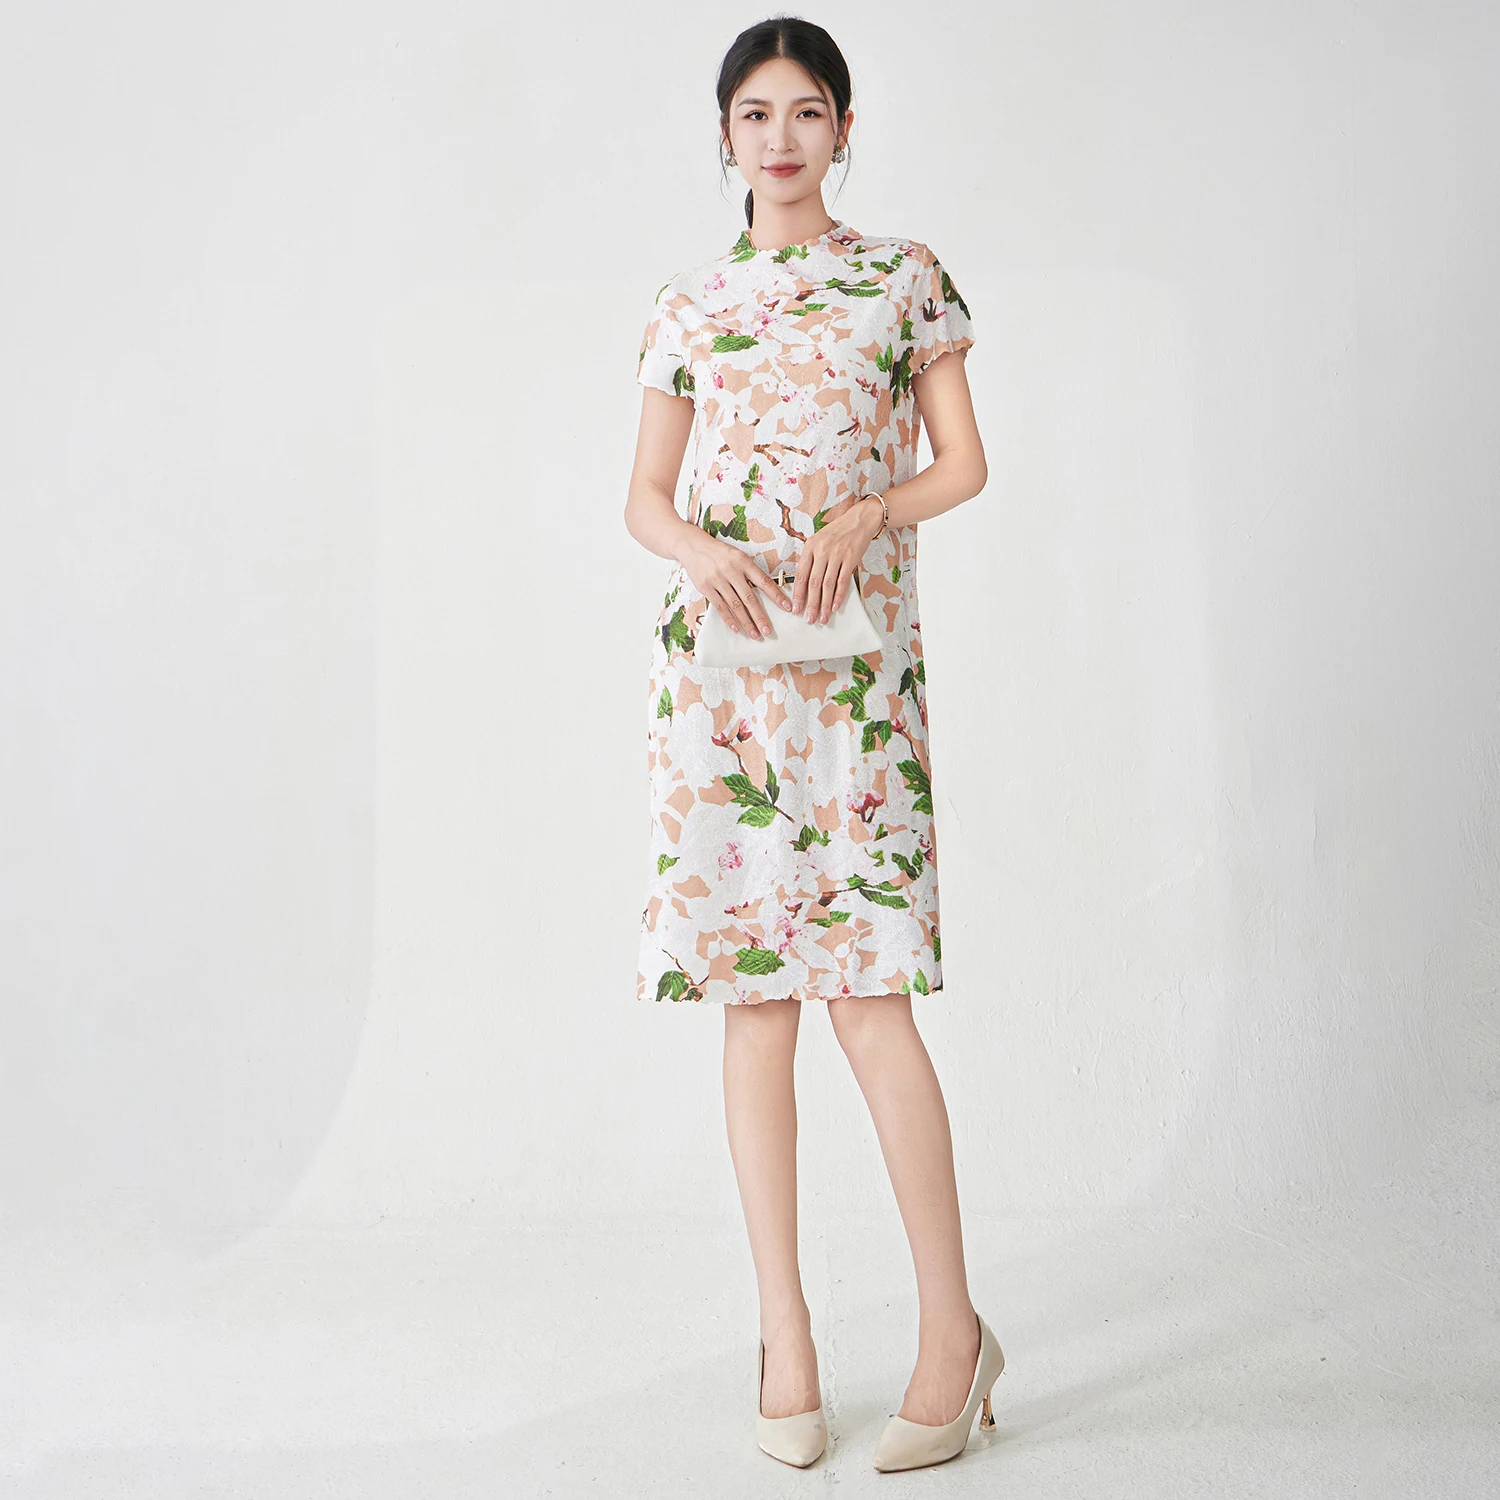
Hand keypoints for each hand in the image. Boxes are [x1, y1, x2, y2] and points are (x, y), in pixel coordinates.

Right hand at [677, 535, 794, 640]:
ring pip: (735, 606)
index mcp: (743, 561)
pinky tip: (736, 629)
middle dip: (760, 617)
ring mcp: (717, 580)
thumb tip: (768, 590)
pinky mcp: (706, 588)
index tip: (787, 607)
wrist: (693, 546)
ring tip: (755, 634)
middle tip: (768, 631)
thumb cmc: (720, 552)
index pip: (763, 581)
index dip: (776, 595)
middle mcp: (731, 571)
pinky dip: (729, 619)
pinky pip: (720, 607)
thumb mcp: (738, 555)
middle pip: (749, 598)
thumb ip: (750, 571)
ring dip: (746, 622)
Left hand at [791, 495, 883, 623]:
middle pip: (814, 583)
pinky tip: (835, 607)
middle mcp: (822, 551)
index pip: (801, 575)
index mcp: (810, 547)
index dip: (798, 594)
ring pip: (828, 585)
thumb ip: (811, 559)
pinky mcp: (851, 559)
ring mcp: (837, 555)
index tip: (795, 609)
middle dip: (810, 604)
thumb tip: (803, 583)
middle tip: (809, 619)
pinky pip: (843, 581)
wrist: (859, 520)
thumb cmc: (837, 532)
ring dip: (824, 604)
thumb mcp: (818, 540)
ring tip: (822, 618)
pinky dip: (839, 596)